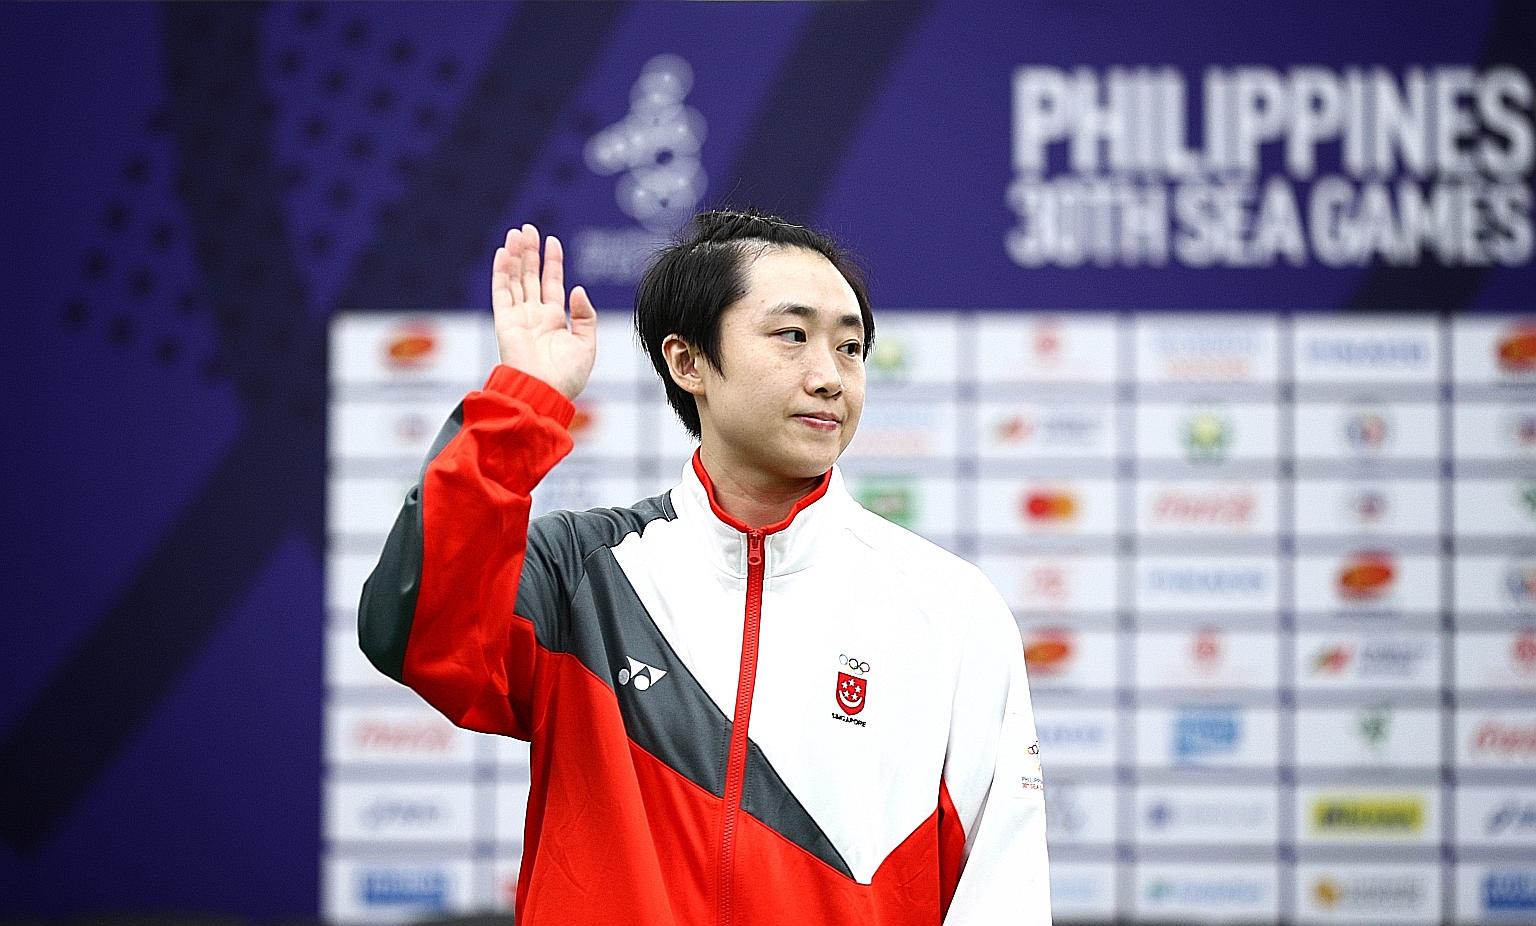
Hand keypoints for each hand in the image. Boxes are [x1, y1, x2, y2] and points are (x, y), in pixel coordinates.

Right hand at [491, 224, 596, 399]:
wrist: (544, 393)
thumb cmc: (567, 377)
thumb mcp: (586, 344)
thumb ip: (585, 316)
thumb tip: (578, 289)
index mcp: (554, 321)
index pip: (551, 284)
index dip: (552, 262)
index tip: (553, 242)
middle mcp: (534, 316)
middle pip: (531, 276)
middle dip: (530, 252)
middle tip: (529, 228)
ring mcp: (518, 317)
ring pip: (516, 279)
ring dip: (516, 256)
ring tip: (517, 232)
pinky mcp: (504, 322)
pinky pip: (501, 292)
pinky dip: (501, 272)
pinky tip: (504, 253)